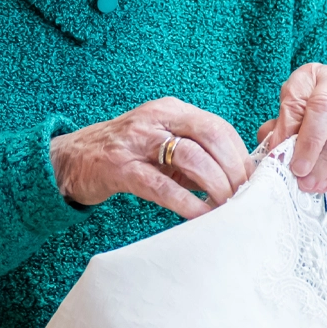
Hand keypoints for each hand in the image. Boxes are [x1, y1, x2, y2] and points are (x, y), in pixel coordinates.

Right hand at [50, 98, 252, 219]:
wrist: (72, 159)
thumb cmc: (126, 154)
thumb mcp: (162, 145)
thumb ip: (195, 154)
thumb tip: (237, 178)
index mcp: (171, 110)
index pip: (218, 126)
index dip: (240, 154)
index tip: (254, 180)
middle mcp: (156, 118)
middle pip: (210, 136)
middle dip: (234, 168)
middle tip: (245, 196)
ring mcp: (137, 141)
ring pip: (190, 157)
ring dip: (216, 185)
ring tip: (228, 207)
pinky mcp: (120, 167)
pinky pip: (161, 185)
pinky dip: (186, 202)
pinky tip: (200, 217)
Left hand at [257, 63, 326, 193]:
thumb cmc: (322, 120)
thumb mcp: (297, 118)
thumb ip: (282, 130)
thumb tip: (273, 152)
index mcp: (314, 76)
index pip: (297, 97)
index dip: (285, 127)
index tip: (277, 153)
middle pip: (324, 108)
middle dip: (309, 143)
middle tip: (297, 170)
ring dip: (324, 162)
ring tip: (309, 183)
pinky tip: (326, 183)